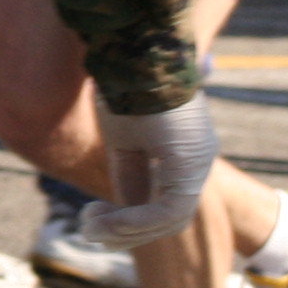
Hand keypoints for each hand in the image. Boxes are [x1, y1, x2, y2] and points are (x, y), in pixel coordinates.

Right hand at [82, 92, 218, 247]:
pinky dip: (135, 219)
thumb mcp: (123, 138)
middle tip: (90, 232)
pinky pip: (168, 209)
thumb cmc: (124, 86)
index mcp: (185, 150)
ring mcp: (197, 162)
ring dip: (128, 230)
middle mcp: (198, 159)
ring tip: (91, 227)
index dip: (131, 219)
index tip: (94, 218)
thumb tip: (122, 208)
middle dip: (128, 232)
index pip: (165, 201)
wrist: (133, 55)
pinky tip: (105, 218)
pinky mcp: (190, 164)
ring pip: (171, 219)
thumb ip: (129, 172)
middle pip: (171, 217)